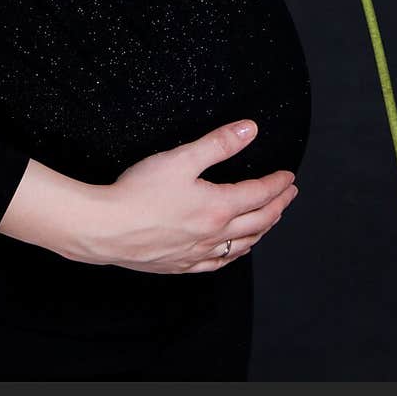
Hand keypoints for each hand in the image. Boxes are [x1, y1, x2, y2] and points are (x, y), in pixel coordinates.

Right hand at [68, 120, 297, 273]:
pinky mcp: (182, 264)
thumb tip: (250, 130)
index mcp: (218, 207)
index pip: (259, 195)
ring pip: (243, 245)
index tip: (289, 177)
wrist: (107, 228)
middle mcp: (214, 234)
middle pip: (259, 222)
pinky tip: (234, 250)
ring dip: (262, 230)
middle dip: (278, 206)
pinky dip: (236, 253)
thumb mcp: (181, 158)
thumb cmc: (139, 192)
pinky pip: (220, 263)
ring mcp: (199, 253)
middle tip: (289, 195)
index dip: (277, 184)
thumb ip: (218, 143)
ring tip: (270, 219)